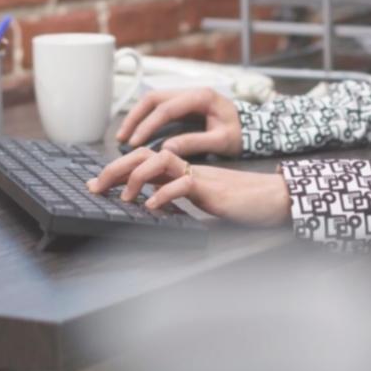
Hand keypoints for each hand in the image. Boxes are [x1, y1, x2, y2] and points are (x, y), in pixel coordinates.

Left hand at [87, 148, 291, 227]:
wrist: (275, 200)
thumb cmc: (244, 204)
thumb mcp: (204, 204)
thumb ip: (184, 204)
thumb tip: (158, 215)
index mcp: (184, 171)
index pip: (145, 161)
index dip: (119, 169)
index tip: (99, 183)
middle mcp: (188, 169)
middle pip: (145, 155)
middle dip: (115, 168)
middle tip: (95, 186)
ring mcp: (200, 176)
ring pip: (160, 160)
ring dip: (136, 177)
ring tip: (124, 197)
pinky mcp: (213, 189)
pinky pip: (184, 184)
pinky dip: (164, 194)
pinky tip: (153, 207)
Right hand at [115, 88, 243, 158]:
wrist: (253, 127)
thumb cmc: (241, 133)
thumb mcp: (221, 141)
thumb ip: (194, 143)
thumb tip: (166, 149)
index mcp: (202, 97)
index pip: (166, 108)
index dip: (148, 125)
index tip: (135, 142)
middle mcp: (192, 91)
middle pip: (154, 98)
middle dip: (135, 117)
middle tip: (123, 138)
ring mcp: (188, 95)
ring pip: (153, 99)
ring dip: (137, 115)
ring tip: (124, 135)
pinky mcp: (185, 103)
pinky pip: (160, 106)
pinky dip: (146, 116)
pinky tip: (138, 131)